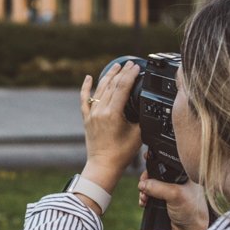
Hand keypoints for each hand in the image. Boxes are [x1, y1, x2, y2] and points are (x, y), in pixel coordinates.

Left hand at [79, 62, 141, 183]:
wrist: (103, 166)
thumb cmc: (121, 154)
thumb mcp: (138, 134)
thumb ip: (141, 117)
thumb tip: (145, 106)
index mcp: (113, 114)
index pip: (122, 87)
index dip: (130, 74)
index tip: (136, 66)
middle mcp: (100, 111)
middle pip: (111, 85)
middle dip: (121, 72)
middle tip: (129, 63)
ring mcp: (92, 114)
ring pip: (100, 89)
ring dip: (109, 76)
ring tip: (117, 66)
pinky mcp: (87, 118)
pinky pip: (84, 99)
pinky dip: (86, 87)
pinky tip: (88, 77)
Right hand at [139, 171, 209, 229]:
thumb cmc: (191, 211)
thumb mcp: (175, 195)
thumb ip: (158, 187)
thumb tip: (142, 184)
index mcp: (184, 174)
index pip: (165, 164)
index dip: (154, 166)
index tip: (145, 171)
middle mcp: (178, 181)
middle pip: (156, 175)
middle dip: (146, 181)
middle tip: (142, 188)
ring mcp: (171, 191)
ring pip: (152, 186)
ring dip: (144, 191)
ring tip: (143, 198)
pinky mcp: (166, 201)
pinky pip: (152, 196)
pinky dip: (146, 198)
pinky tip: (144, 203)